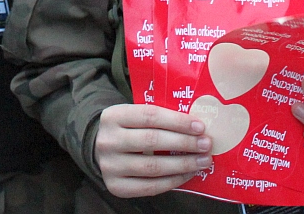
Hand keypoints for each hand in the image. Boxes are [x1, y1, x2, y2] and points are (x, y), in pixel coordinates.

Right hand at [94, 104, 212, 197]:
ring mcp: (110, 166)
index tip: (200, 126)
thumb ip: (158, 118)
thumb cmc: (127, 129)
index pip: (150, 116)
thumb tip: (196, 127)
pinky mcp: (115, 186)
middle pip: (153, 141)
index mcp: (114, 116)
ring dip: (183, 164)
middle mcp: (108, 140)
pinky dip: (172, 181)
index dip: (177, 121)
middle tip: (206, 144)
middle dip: (185, 143)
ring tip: (203, 161)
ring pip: (153, 166)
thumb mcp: (133, 115)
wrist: (97, 148)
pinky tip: (187, 174)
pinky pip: (150, 187)